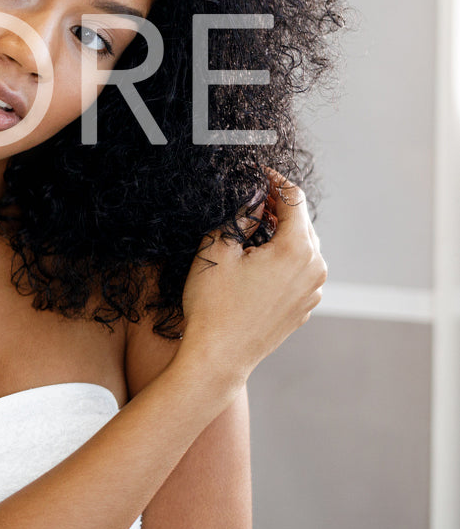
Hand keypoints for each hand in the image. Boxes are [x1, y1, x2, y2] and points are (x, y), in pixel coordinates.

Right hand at [177, 167, 326, 386]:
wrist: (219, 356)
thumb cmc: (213, 304)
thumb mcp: (218, 249)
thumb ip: (242, 215)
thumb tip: (255, 197)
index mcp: (297, 249)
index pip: (294, 199)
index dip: (275, 181)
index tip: (258, 173)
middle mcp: (315, 268)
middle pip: (303, 223)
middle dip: (279, 207)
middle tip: (252, 198)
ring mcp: (313, 291)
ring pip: (303, 247)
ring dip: (282, 233)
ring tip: (253, 229)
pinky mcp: (304, 307)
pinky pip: (300, 271)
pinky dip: (284, 258)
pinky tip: (258, 261)